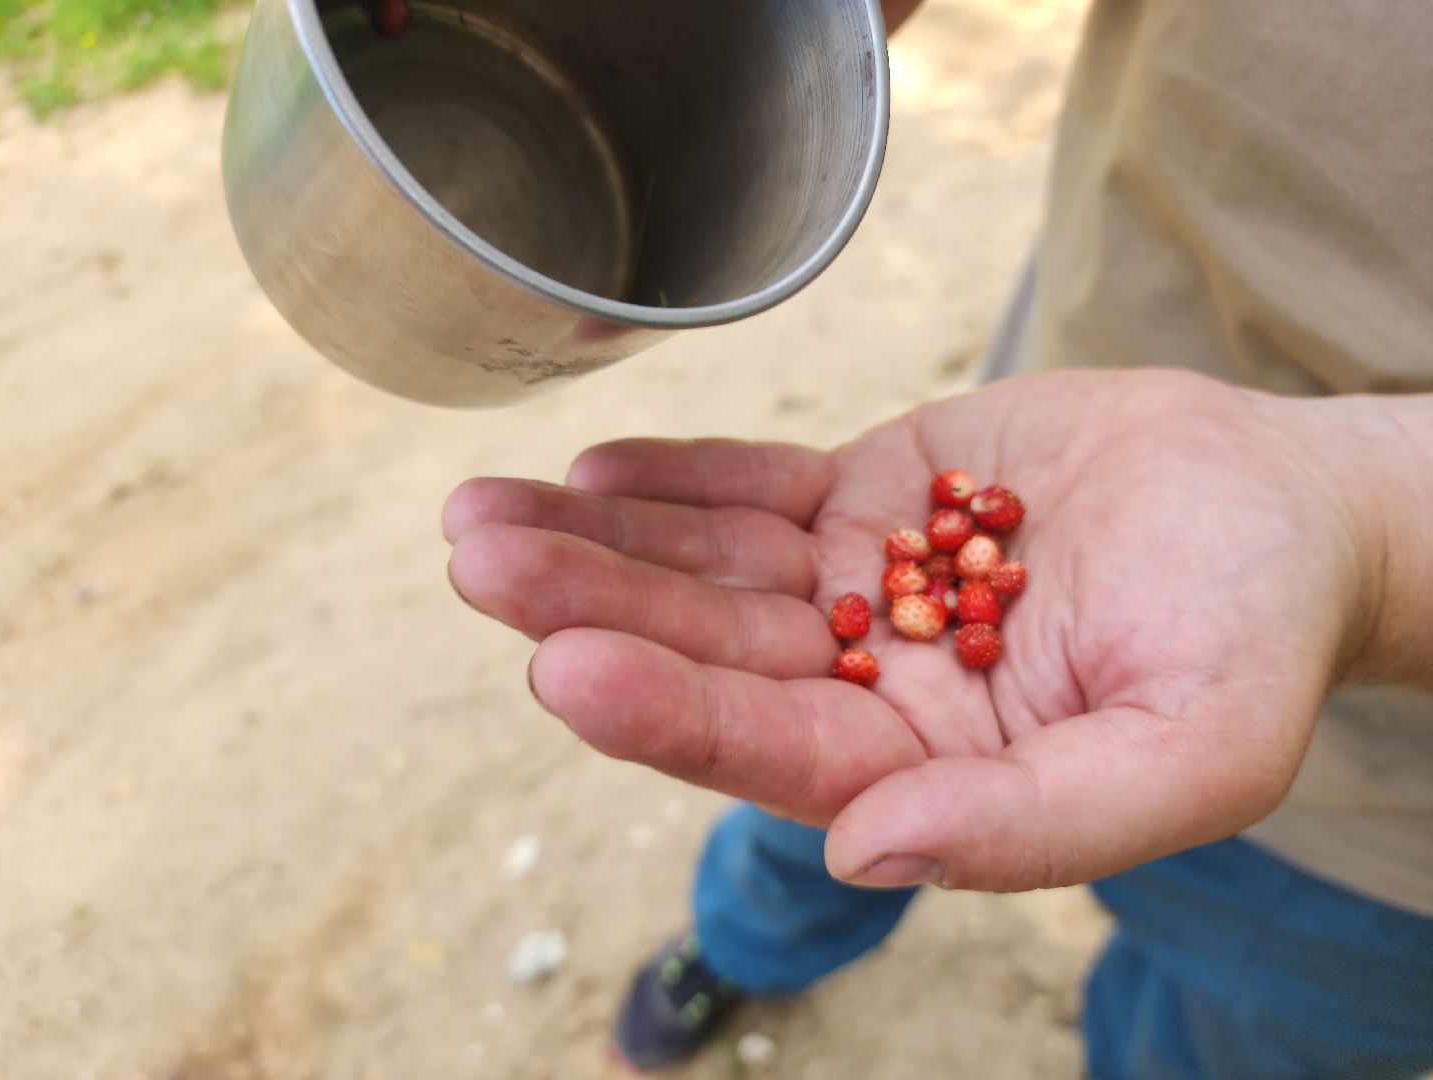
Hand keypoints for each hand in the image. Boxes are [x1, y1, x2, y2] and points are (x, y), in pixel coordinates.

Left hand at [442, 370, 1374, 890]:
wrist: (1279, 514)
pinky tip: (594, 468)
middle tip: (479, 560)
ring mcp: (860, 585)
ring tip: (482, 512)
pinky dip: (679, 478)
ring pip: (710, 566)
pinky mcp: (871, 495)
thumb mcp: (1184, 753)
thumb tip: (863, 851)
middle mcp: (869, 682)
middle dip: (592, 606)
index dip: (671, 710)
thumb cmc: (1251, 639)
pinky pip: (758, 488)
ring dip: (600, 539)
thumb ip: (1030, 823)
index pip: (774, 746)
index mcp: (923, 766)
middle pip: (710, 649)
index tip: (565, 667)